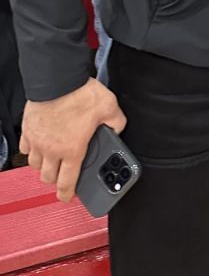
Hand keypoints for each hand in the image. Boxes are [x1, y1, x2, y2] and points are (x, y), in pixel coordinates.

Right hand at [20, 78, 125, 202]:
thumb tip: (117, 128)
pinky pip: (25, 149)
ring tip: (52, 161)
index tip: (67, 197)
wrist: (57, 78)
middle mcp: (51, 150)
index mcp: (72, 150)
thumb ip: (117, 122)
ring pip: (34, 165)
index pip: (67, 182)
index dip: (67, 194)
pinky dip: (31, 151)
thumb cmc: (80, 93)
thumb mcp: (110, 107)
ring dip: (43, 167)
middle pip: (48, 178)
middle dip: (56, 180)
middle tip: (63, 174)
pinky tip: (39, 145)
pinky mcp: (27, 129)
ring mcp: (37, 141)